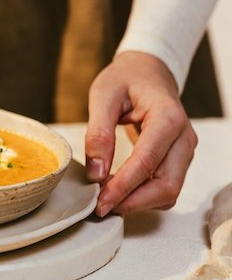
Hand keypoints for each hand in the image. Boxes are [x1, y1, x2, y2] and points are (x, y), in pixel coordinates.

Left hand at [84, 51, 197, 215]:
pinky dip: (143, 197)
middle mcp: (183, 138)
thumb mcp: (103, 96)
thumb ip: (98, 132)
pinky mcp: (178, 160)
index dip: (123, 187)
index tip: (100, 202)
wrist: (147, 72)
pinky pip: (165, 187)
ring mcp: (184, 151)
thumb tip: (96, 172)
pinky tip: (118, 192)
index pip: (147, 162)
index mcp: (167, 118)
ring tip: (105, 200)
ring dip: (138, 202)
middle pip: (166, 185)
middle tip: (100, 207)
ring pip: (168, 191)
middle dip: (132, 201)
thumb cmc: (125, 80)